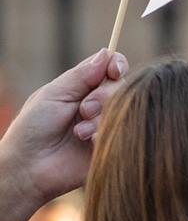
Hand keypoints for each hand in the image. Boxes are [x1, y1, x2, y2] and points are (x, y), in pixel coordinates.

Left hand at [0, 48, 124, 220]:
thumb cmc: (33, 128)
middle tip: (84, 109)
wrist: (30, 167)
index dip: (117, 65)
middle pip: (122, 87)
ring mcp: (107, 125)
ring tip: (79, 133)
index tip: (115, 70)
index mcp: (83, 89)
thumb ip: (81, 76)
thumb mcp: (54, 94)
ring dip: (101, 118)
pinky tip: (87, 143)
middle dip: (103, 97)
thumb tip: (106, 53)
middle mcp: (99, 105)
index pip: (111, 69)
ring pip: (125, 110)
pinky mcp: (114, 146)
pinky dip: (104, 134)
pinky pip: (125, 132)